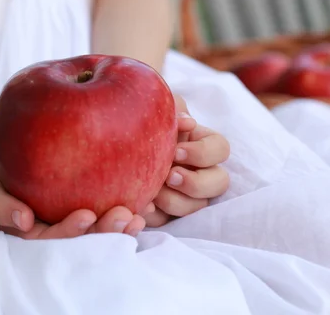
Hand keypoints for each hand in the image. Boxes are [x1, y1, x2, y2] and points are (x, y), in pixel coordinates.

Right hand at [0, 158, 148, 238]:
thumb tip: (23, 219)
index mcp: (30, 234)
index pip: (52, 239)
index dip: (71, 231)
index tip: (88, 215)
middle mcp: (52, 232)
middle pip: (81, 239)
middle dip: (104, 231)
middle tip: (125, 216)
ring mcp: (65, 221)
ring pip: (95, 230)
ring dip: (118, 226)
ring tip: (139, 215)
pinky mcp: (76, 207)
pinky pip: (100, 212)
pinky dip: (119, 209)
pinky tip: (142, 200)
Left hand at [144, 94, 230, 226]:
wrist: (108, 147)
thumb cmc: (140, 122)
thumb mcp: (155, 108)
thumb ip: (172, 107)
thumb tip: (187, 122)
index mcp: (202, 144)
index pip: (220, 149)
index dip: (203, 153)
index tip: (177, 151)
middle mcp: (201, 171)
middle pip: (219, 183)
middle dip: (196, 183)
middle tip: (170, 176)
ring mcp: (186, 196)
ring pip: (197, 207)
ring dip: (176, 201)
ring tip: (153, 192)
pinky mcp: (165, 214)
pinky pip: (168, 221)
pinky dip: (155, 216)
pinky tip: (141, 207)